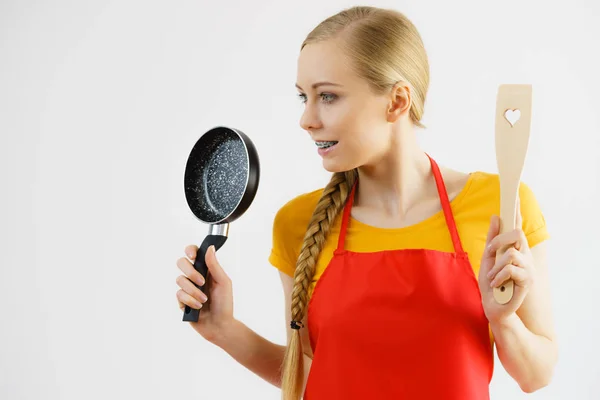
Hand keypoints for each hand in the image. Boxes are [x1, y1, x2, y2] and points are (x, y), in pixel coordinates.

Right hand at [176, 245, 233, 342]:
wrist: (220, 325)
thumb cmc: (225, 303)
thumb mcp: (223, 282)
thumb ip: (214, 265)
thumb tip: (210, 247)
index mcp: (206, 270)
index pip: (193, 253)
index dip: (190, 250)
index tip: (193, 256)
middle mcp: (194, 277)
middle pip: (181, 263)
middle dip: (190, 272)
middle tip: (202, 282)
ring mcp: (187, 288)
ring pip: (180, 280)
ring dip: (193, 291)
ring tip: (204, 299)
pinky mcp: (182, 300)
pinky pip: (179, 294)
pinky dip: (190, 300)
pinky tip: (199, 306)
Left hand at [478, 200, 535, 323]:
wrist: (493, 306)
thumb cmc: (491, 283)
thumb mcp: (487, 258)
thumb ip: (492, 239)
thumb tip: (495, 217)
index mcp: (516, 249)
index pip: (517, 226)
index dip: (517, 211)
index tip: (515, 196)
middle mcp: (525, 256)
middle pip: (516, 234)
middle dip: (498, 242)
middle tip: (490, 254)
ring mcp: (528, 268)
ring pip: (511, 253)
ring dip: (496, 266)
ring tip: (494, 278)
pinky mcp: (527, 280)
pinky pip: (510, 268)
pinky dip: (499, 276)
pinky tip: (498, 284)